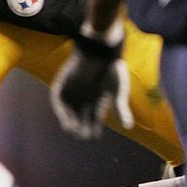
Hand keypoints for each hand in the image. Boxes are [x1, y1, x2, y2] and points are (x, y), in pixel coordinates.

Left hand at [49, 22, 132, 138]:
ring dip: (69, 121)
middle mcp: (84, 96)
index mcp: (98, 98)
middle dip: (82, 126)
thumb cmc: (113, 71)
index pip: (94, 117)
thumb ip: (120, 109)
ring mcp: (72, 90)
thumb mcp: (118, 92)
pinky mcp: (62, 84)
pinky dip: (60, 110)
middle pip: (80, 116)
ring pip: (68, 110)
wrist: (101, 51)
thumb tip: (128, 127)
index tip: (94, 136)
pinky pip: (58, 99)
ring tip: (72, 129)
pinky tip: (64, 118)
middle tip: (83, 134)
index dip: (94, 127)